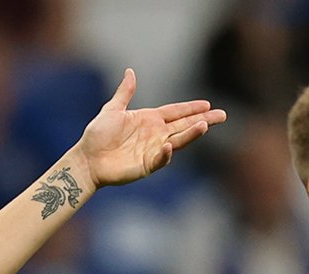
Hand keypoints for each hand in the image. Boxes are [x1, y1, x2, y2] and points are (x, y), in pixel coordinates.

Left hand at [74, 68, 226, 187]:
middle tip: (222, 115)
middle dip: (203, 120)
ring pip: (178, 140)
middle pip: (184, 125)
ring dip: (191, 134)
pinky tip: (170, 145)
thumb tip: (130, 72)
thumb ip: (125, 93)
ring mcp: (152, 150)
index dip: (190, 108)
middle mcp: (155, 134)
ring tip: (205, 125)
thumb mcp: (112, 110)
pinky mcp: (147, 165)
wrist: (86, 159)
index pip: (175, 112)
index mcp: (149, 120)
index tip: (207, 104)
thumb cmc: (96, 136)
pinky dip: (166, 153)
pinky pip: (160, 158)